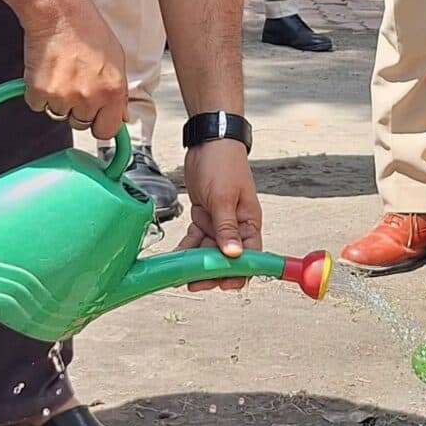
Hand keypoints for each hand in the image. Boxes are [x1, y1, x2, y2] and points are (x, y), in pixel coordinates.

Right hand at [22, 4, 128, 140]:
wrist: (59, 14)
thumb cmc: (87, 29)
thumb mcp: (116, 59)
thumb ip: (119, 92)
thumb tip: (121, 116)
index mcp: (113, 91)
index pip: (107, 130)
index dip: (100, 124)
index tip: (96, 118)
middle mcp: (90, 97)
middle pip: (81, 123)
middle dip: (78, 109)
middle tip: (75, 83)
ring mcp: (64, 97)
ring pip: (58, 114)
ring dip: (58, 100)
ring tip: (62, 73)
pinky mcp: (41, 92)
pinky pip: (38, 105)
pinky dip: (39, 93)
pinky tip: (47, 72)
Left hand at [175, 139, 262, 290]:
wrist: (209, 140)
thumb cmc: (223, 163)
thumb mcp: (224, 197)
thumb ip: (226, 228)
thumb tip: (234, 255)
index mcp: (250, 222)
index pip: (250, 256)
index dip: (239, 273)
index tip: (223, 285)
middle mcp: (236, 226)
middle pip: (227, 259)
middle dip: (212, 272)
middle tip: (194, 283)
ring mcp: (219, 222)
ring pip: (209, 251)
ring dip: (196, 263)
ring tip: (180, 275)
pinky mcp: (204, 216)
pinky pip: (196, 239)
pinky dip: (187, 249)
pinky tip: (175, 258)